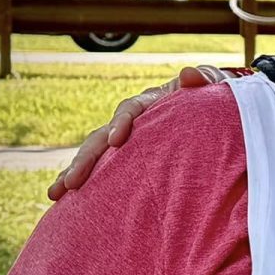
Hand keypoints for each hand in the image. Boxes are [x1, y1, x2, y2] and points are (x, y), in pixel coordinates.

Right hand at [47, 65, 228, 199]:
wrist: (215, 111)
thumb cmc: (215, 97)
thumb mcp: (217, 85)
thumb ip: (205, 79)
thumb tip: (188, 75)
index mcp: (152, 102)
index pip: (131, 109)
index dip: (122, 122)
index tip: (116, 140)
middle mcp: (133, 121)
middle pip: (102, 136)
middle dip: (86, 157)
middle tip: (73, 180)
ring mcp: (127, 140)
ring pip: (95, 154)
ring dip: (75, 171)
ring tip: (57, 192)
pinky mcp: (128, 158)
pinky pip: (102, 170)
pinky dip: (85, 182)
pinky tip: (63, 200)